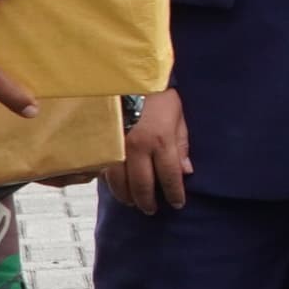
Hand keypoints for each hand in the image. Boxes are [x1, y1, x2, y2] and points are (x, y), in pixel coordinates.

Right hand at [108, 89, 190, 214]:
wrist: (127, 78)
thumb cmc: (158, 96)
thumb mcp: (178, 117)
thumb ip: (182, 146)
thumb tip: (187, 172)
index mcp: (161, 141)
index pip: (170, 177)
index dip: (174, 194)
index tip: (177, 204)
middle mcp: (138, 148)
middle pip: (142, 185)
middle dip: (148, 201)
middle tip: (152, 210)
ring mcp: (117, 147)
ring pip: (120, 182)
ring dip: (127, 196)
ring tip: (133, 203)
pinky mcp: (102, 143)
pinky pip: (105, 170)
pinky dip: (111, 183)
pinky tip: (116, 187)